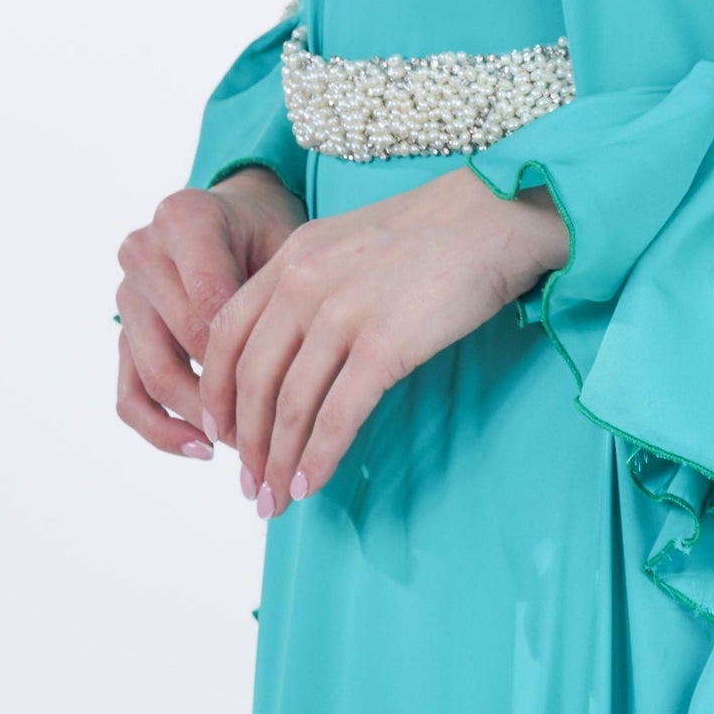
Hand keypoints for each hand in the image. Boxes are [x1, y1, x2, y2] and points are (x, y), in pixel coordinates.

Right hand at [115, 166, 305, 459]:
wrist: (234, 218)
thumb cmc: (268, 232)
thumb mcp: (284, 241)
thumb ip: (277, 293)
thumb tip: (294, 374)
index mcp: (183, 219)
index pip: (213, 302)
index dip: (250, 353)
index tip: (289, 392)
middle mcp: (143, 253)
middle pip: (184, 341)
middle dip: (231, 392)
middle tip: (276, 429)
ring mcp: (126, 295)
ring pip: (154, 375)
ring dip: (200, 418)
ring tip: (245, 445)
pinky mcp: (122, 334)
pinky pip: (130, 395)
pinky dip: (162, 429)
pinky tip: (202, 449)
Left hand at [199, 169, 568, 517]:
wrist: (497, 214)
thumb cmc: (436, 231)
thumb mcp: (351, 242)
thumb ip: (313, 284)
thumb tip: (294, 350)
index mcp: (292, 255)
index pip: (226, 333)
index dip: (217, 390)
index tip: (221, 431)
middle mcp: (305, 282)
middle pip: (251, 377)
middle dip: (246, 442)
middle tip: (250, 483)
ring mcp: (343, 313)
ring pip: (289, 404)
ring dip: (277, 461)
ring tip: (276, 499)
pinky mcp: (384, 344)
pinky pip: (337, 414)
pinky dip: (319, 457)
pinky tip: (311, 484)